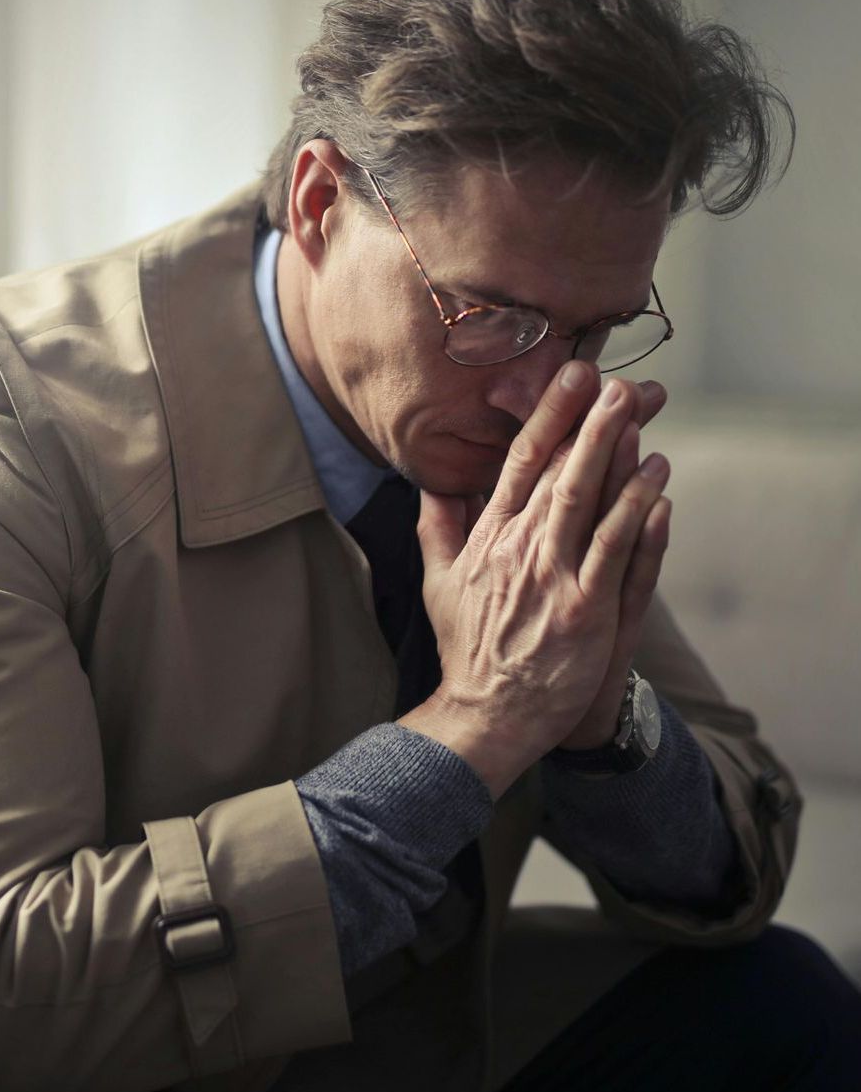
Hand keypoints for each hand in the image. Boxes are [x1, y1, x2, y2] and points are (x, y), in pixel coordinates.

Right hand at [401, 362, 670, 796]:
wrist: (487, 713)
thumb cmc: (469, 647)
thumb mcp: (436, 581)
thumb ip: (437, 526)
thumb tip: (433, 482)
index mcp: (488, 538)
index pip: (520, 464)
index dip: (549, 417)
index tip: (571, 379)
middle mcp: (520, 551)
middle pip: (560, 474)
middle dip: (590, 424)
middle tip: (617, 383)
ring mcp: (555, 581)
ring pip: (588, 506)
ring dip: (616, 459)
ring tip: (642, 420)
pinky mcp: (585, 613)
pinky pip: (617, 555)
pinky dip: (637, 518)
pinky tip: (658, 488)